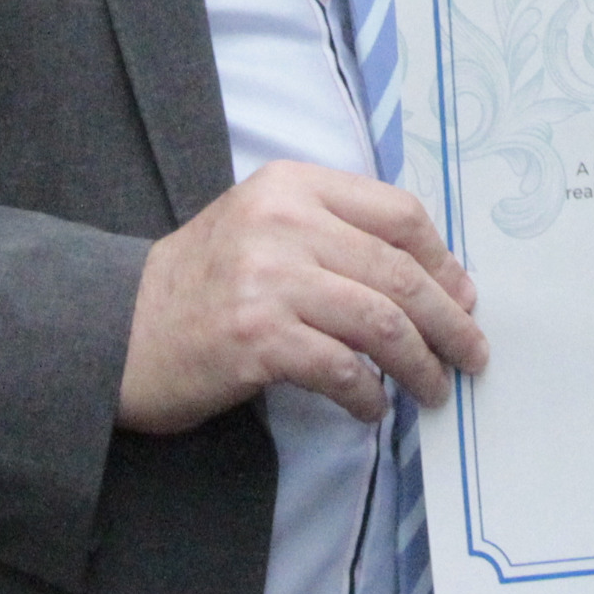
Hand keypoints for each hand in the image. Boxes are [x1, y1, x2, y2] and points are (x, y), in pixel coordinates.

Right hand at [117, 161, 486, 434]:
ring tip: (435, 389)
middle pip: (400, 272)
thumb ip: (341, 236)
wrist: (122, 329)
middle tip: (471, 355)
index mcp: (293, 185)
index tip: (462, 298)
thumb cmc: (206, 283)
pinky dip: (369, 396)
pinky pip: (342, 369)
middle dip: (449, 321)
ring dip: (421, 364)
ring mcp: (268, 280)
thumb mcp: (269, 228)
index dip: (444, 261)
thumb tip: (441, 282)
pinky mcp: (256, 339)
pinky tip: (373, 409)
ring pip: (381, 321)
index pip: (399, 213)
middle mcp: (283, 222)